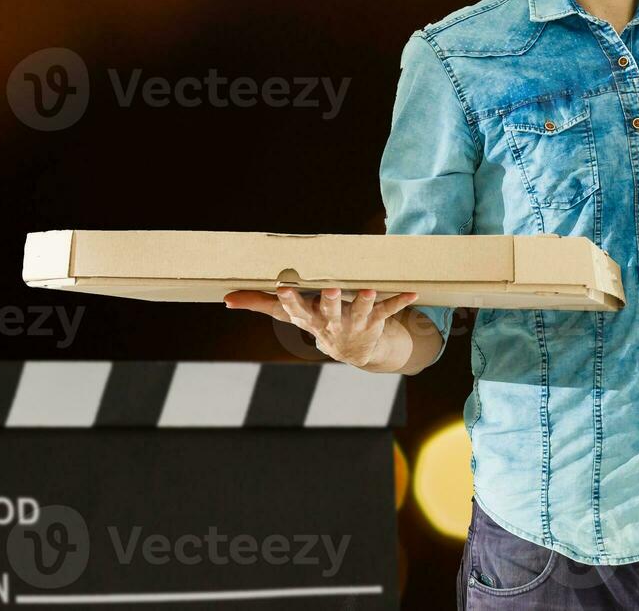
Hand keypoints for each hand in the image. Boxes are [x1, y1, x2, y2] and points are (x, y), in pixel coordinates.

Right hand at [222, 286, 419, 368]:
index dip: (290, 300)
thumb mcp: (289, 314)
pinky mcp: (375, 319)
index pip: (297, 310)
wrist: (355, 351)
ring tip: (368, 289)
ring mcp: (355, 322)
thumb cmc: (317, 322)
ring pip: (360, 310)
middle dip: (329, 301)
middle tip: (329, 288)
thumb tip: (226, 298)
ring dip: (364, 301)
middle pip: (329, 311)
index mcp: (310, 318)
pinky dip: (400, 301)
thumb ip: (259, 304)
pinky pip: (389, 309)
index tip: (283, 287)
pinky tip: (412, 293)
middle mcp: (332, 322)